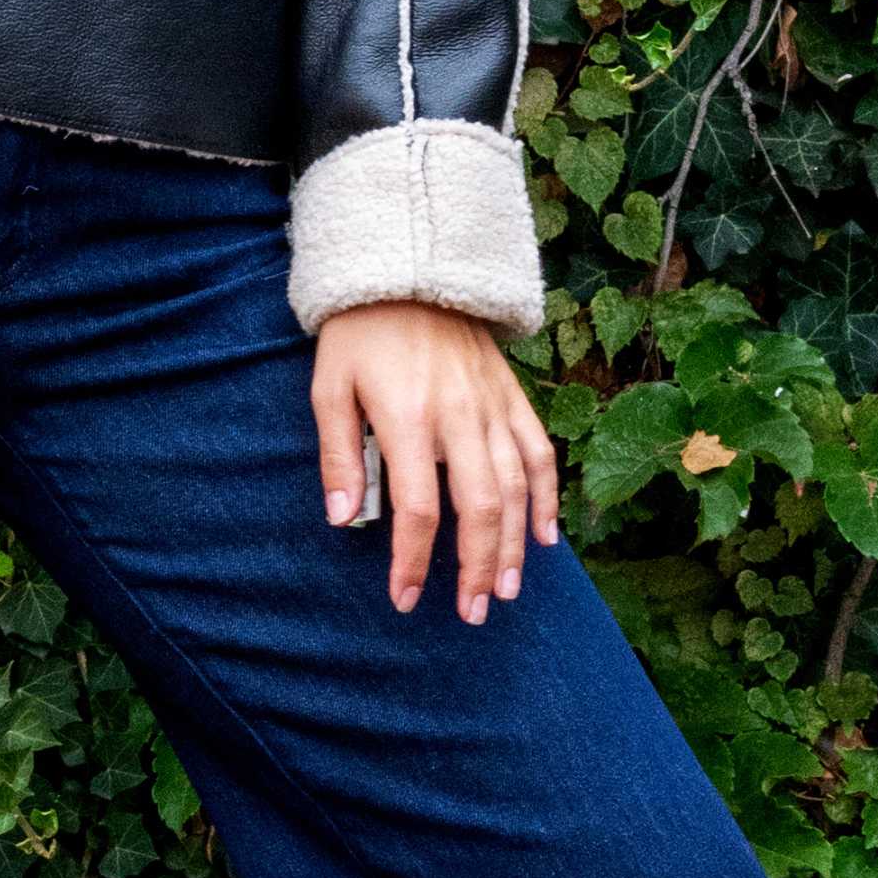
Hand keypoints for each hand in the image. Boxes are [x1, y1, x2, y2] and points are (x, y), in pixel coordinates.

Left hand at [312, 302, 559, 624]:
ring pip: (518, 487)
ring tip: (508, 590)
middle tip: (473, 612)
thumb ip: (338, 454)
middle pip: (481, 508)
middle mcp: (459, 416)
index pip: (418, 509)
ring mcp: (493, 405)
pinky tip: (546, 537)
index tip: (405, 598)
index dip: (413, 561)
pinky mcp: (512, 394)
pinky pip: (540, 452)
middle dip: (478, 567)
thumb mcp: (329, 387)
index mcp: (409, 418)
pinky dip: (548, 497)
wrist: (408, 265)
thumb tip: (342, 519)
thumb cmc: (359, 333)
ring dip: (516, 545)